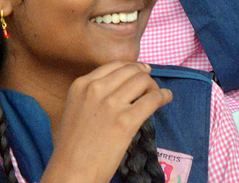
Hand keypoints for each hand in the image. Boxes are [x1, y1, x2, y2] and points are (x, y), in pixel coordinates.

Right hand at [42, 63, 172, 182]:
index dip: (132, 67)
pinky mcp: (126, 121)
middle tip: (149, 86)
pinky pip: (152, 99)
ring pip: (143, 81)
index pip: (114, 65)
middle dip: (144, 76)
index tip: (141, 72)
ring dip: (154, 86)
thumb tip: (120, 86)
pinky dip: (163, 96)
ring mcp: (111, 104)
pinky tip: (166, 98)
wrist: (71, 172)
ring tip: (157, 94)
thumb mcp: (75, 109)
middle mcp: (96, 89)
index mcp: (81, 85)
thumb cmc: (72, 147)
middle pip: (131, 71)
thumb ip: (92, 95)